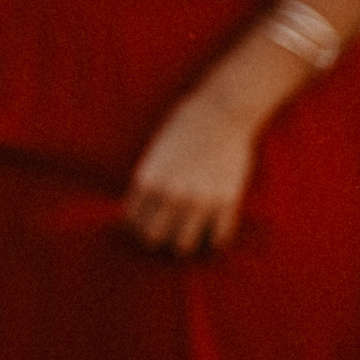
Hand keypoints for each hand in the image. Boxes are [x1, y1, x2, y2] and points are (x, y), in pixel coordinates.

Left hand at [124, 83, 262, 257]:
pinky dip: (211, 240)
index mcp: (146, 180)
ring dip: (183, 243)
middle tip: (164, 232)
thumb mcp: (154, 156)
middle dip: (157, 239)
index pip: (132, 223)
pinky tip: (208, 230)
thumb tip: (143, 215)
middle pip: (155, 239)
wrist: (219, 113)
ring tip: (186, 234)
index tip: (144, 225)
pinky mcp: (227, 202)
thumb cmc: (182, 129)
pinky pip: (217, 238)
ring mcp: (200, 200)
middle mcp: (170, 194)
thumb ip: (149, 186)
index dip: (136, 228)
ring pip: (184, 245)